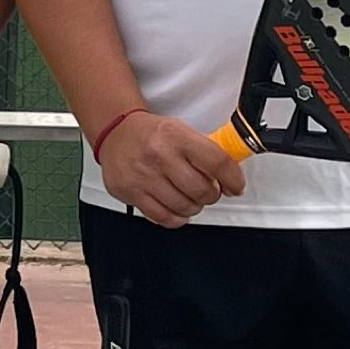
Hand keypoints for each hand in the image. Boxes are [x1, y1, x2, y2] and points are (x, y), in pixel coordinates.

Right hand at [97, 112, 244, 226]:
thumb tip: (231, 177)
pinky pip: (164, 217)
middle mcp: (159, 155)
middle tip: (208, 190)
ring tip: (189, 197)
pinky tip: (176, 208)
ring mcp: (144, 176)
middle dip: (211, 195)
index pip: (217, 161)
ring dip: (194, 207)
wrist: (114, 133)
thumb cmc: (150, 134)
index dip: (233, 179)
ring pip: (185, 207)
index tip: (235, 186)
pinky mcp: (131, 193)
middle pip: (202, 190)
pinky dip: (176, 218)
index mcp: (176, 136)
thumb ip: (205, 151)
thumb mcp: (180, 130)